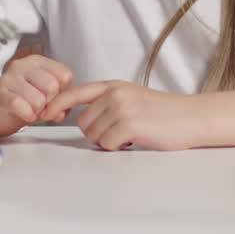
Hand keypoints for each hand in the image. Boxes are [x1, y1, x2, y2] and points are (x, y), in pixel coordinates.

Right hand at [0, 53, 72, 137]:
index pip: (64, 75)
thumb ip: (58, 103)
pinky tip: (25, 115)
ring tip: (32, 110)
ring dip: (38, 111)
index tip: (53, 98)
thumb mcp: (44, 99)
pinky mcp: (0, 93)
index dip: (62, 92)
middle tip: (42, 107)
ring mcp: (10, 77)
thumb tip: (63, 111)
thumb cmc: (21, 100)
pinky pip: (20, 105)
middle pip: (53, 86)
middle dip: (50, 103)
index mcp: (37, 62)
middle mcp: (23, 65)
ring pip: (38, 98)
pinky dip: (27, 115)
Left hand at [43, 80, 210, 151]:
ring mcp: (120, 106)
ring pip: (93, 135)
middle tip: (120, 135)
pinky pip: (108, 144)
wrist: (191, 118)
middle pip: (83, 121)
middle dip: (97, 134)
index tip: (44, 112)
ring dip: (109, 142)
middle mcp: (113, 92)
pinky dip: (119, 148)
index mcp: (113, 86)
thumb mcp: (132, 98)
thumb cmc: (164, 114)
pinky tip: (136, 140)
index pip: (75, 92)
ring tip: (130, 135)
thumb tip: (85, 120)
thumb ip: (108, 103)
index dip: (56, 104)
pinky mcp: (127, 122)